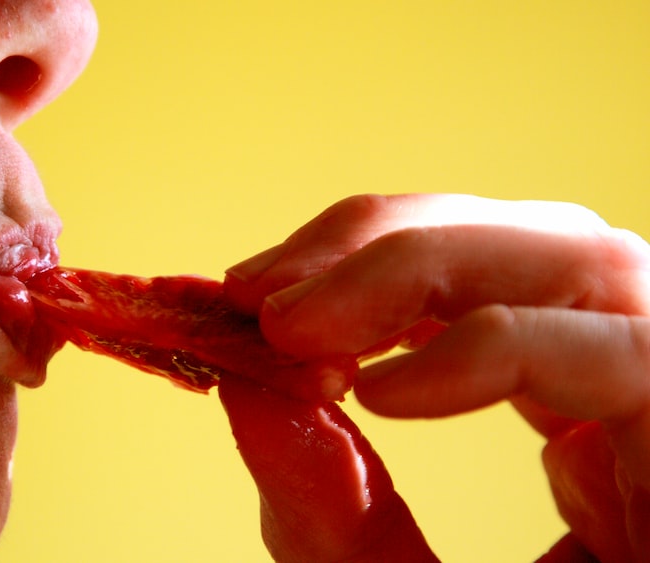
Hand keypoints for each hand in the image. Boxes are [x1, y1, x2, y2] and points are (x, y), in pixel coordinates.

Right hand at [222, 194, 649, 560]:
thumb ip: (343, 534)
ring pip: (528, 246)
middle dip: (404, 265)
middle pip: (573, 258)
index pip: (635, 352)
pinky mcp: (577, 378)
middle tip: (274, 307)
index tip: (363, 394)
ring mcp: (632, 374)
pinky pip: (496, 294)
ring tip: (271, 295)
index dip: (494, 348)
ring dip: (384, 255)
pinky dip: (395, 294)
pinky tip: (328, 326)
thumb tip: (253, 398)